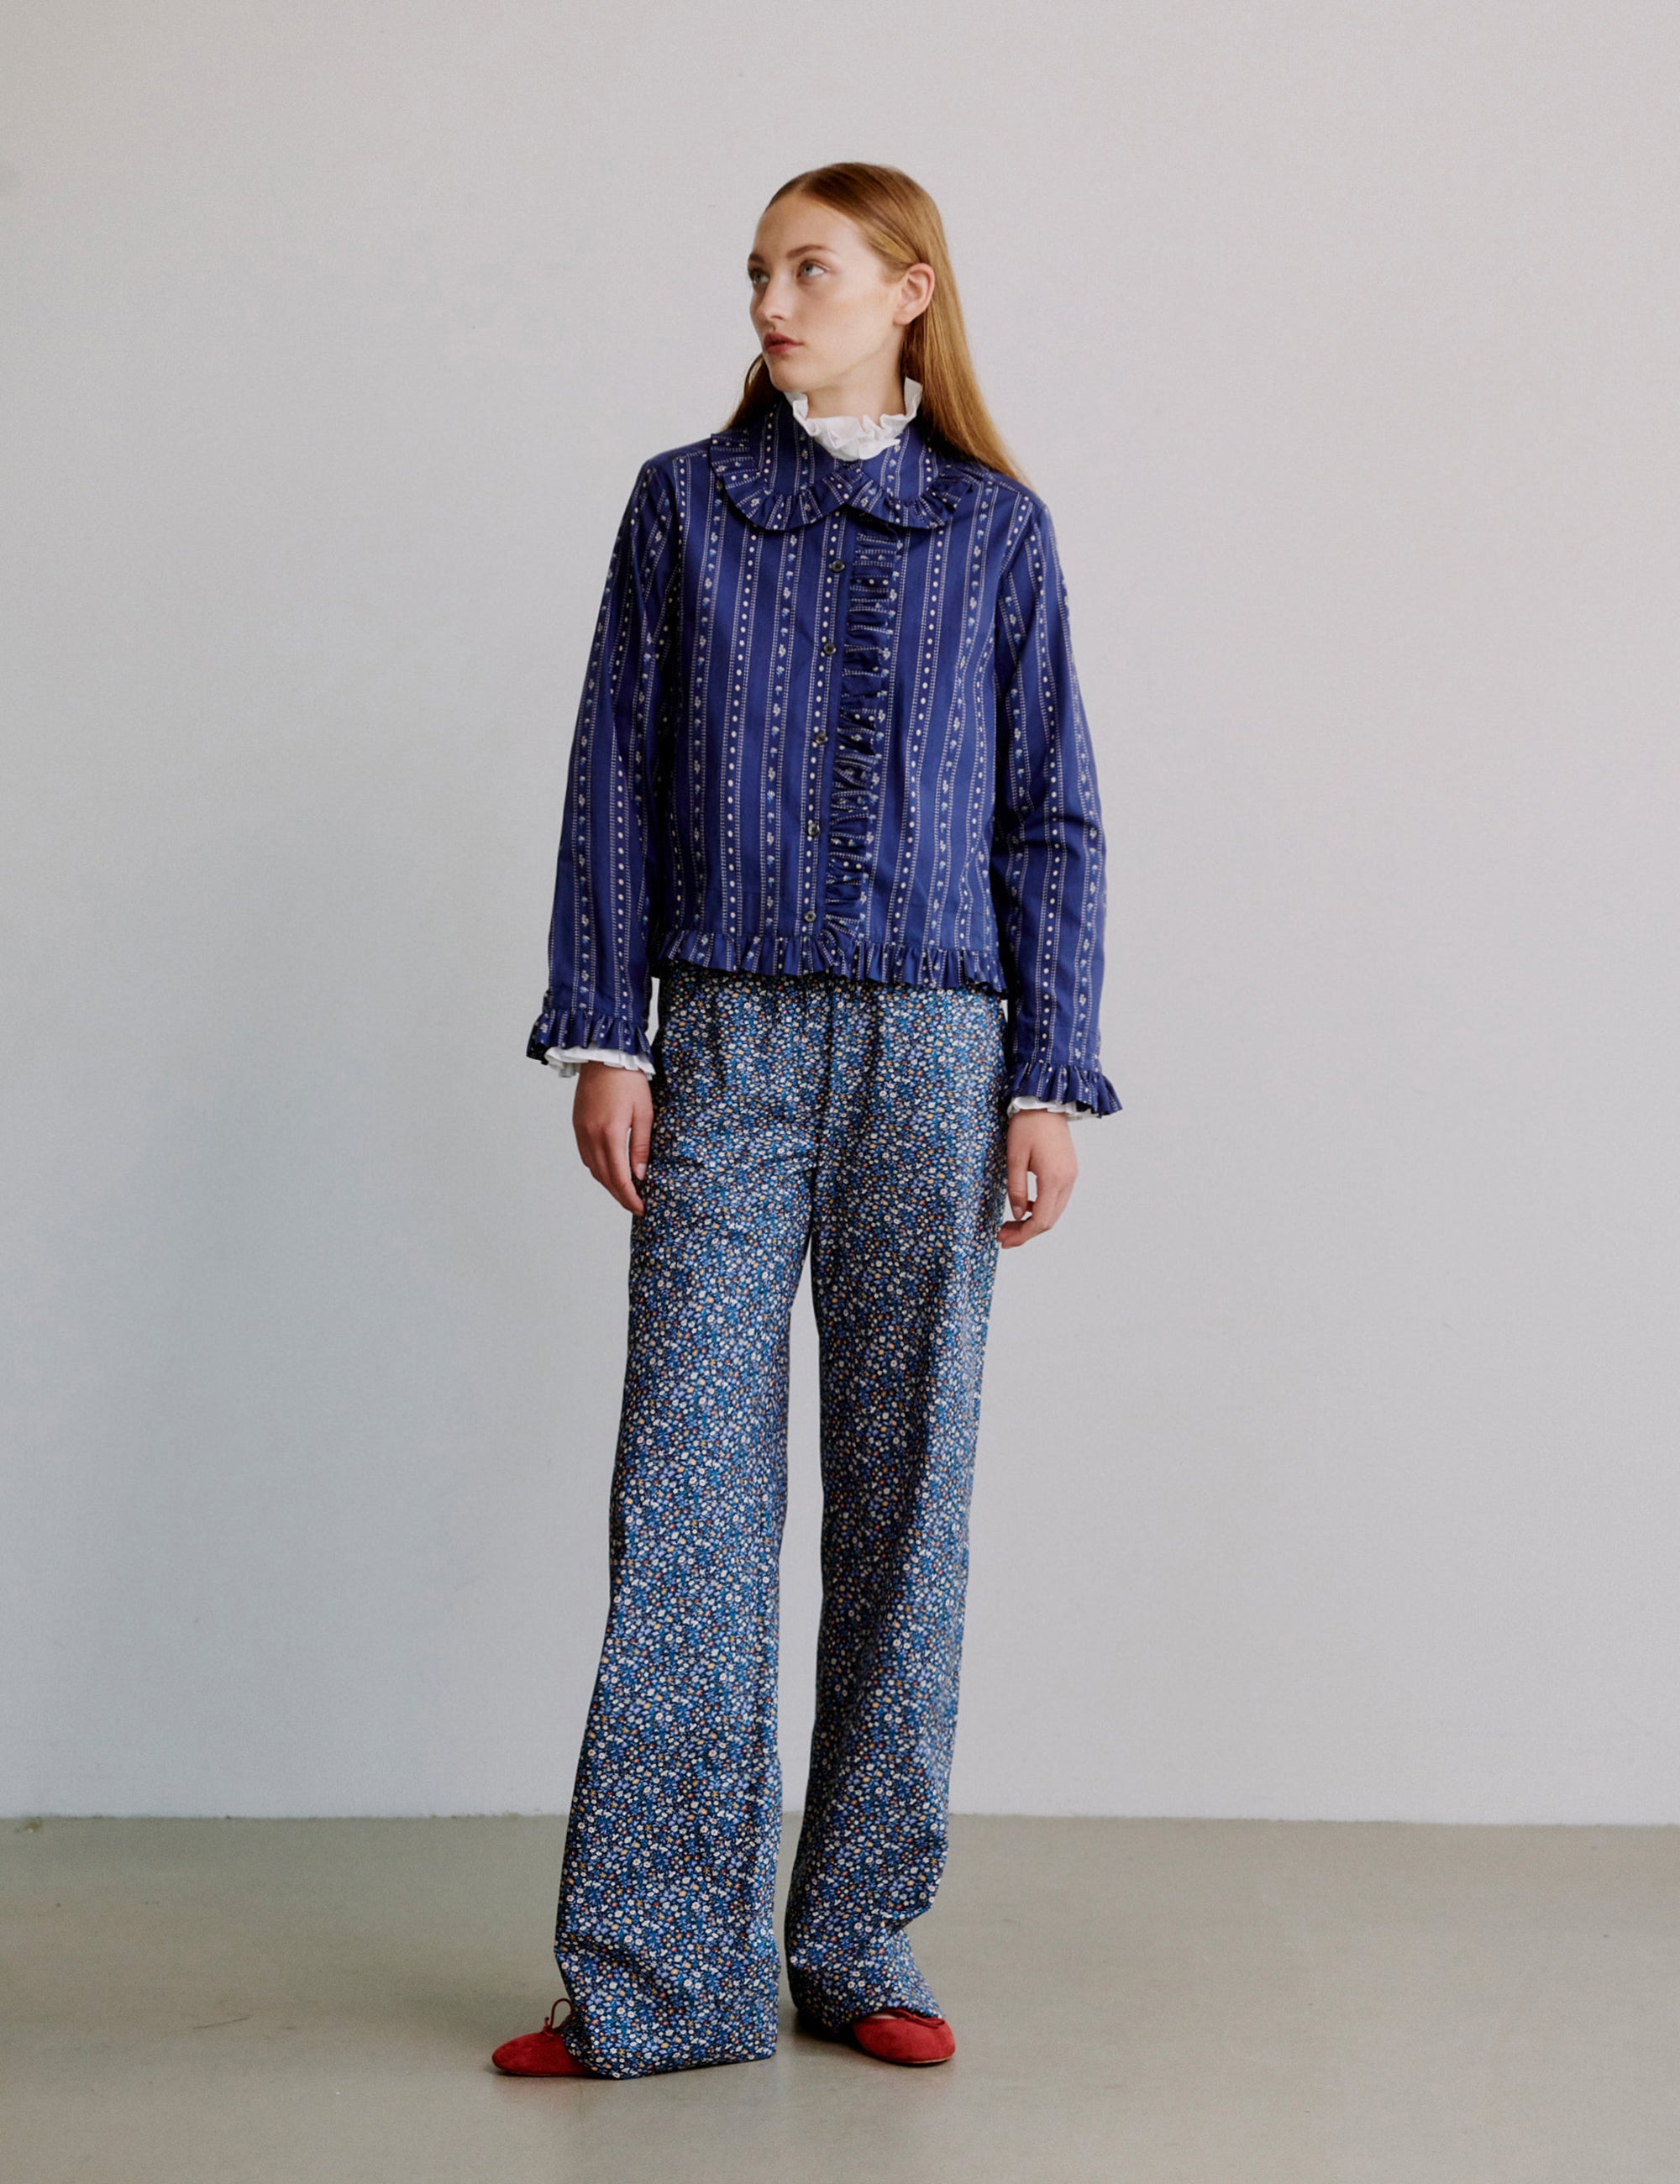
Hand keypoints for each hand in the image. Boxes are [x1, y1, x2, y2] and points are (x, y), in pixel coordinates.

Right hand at [572, 1062, 653, 1214]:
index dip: (630, 1198)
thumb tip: (640, 1176)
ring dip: (608, 1184)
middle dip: (620, 1196)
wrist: (604, 1056)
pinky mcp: (577, 1126)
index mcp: (611, 1134)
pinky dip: (598, 1169)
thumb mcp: (645, 1113)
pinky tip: (610, 1171)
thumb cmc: (629, 1081)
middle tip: (635, 1205)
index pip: (619, 1178)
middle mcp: (592, 1136)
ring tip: (625, 1191)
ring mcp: (581, 1132)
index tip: (641, 1208)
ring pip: (593, 1169)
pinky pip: (586, 1156)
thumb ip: (641, 1147)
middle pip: (604, 1178)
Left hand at [999, 1110, 1076, 1247]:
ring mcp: (1070, 1176)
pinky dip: (1041, 1208)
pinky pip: (1057, 1199)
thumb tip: (1017, 1215)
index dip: (1023, 1235)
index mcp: (1053, 1179)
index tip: (1005, 1240)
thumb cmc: (1027, 1126)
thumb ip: (1016, 1189)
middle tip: (1003, 1237)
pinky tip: (1024, 1206)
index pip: (1041, 1220)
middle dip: (1026, 1233)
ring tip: (1010, 1225)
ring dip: (1034, 1221)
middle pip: (1049, 1220)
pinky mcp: (1068, 1171)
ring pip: (1054, 1211)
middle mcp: (1067, 1181)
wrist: (1045, 1103)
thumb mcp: (1014, 1158)